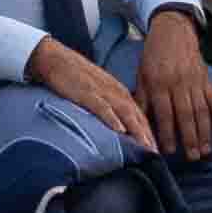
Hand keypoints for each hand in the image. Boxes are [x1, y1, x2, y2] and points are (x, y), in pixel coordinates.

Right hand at [26, 36, 153, 148]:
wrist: (54, 58)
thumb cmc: (75, 76)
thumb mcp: (98, 90)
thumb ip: (109, 105)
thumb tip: (118, 125)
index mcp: (119, 91)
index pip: (139, 114)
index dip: (149, 132)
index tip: (156, 150)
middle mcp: (115, 91)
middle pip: (137, 115)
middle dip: (148, 136)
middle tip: (156, 154)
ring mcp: (102, 91)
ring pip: (125, 112)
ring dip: (137, 130)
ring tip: (145, 146)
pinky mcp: (86, 92)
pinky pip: (102, 107)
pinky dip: (112, 118)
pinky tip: (119, 130)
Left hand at [137, 14, 211, 158]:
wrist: (172, 30)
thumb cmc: (153, 55)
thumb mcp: (141, 75)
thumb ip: (142, 98)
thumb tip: (136, 121)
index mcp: (159, 84)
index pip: (164, 113)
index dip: (167, 133)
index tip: (170, 152)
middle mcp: (178, 84)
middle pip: (185, 115)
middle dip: (190, 138)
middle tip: (194, 158)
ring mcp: (194, 81)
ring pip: (201, 110)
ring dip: (205, 132)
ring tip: (207, 150)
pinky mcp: (206, 77)